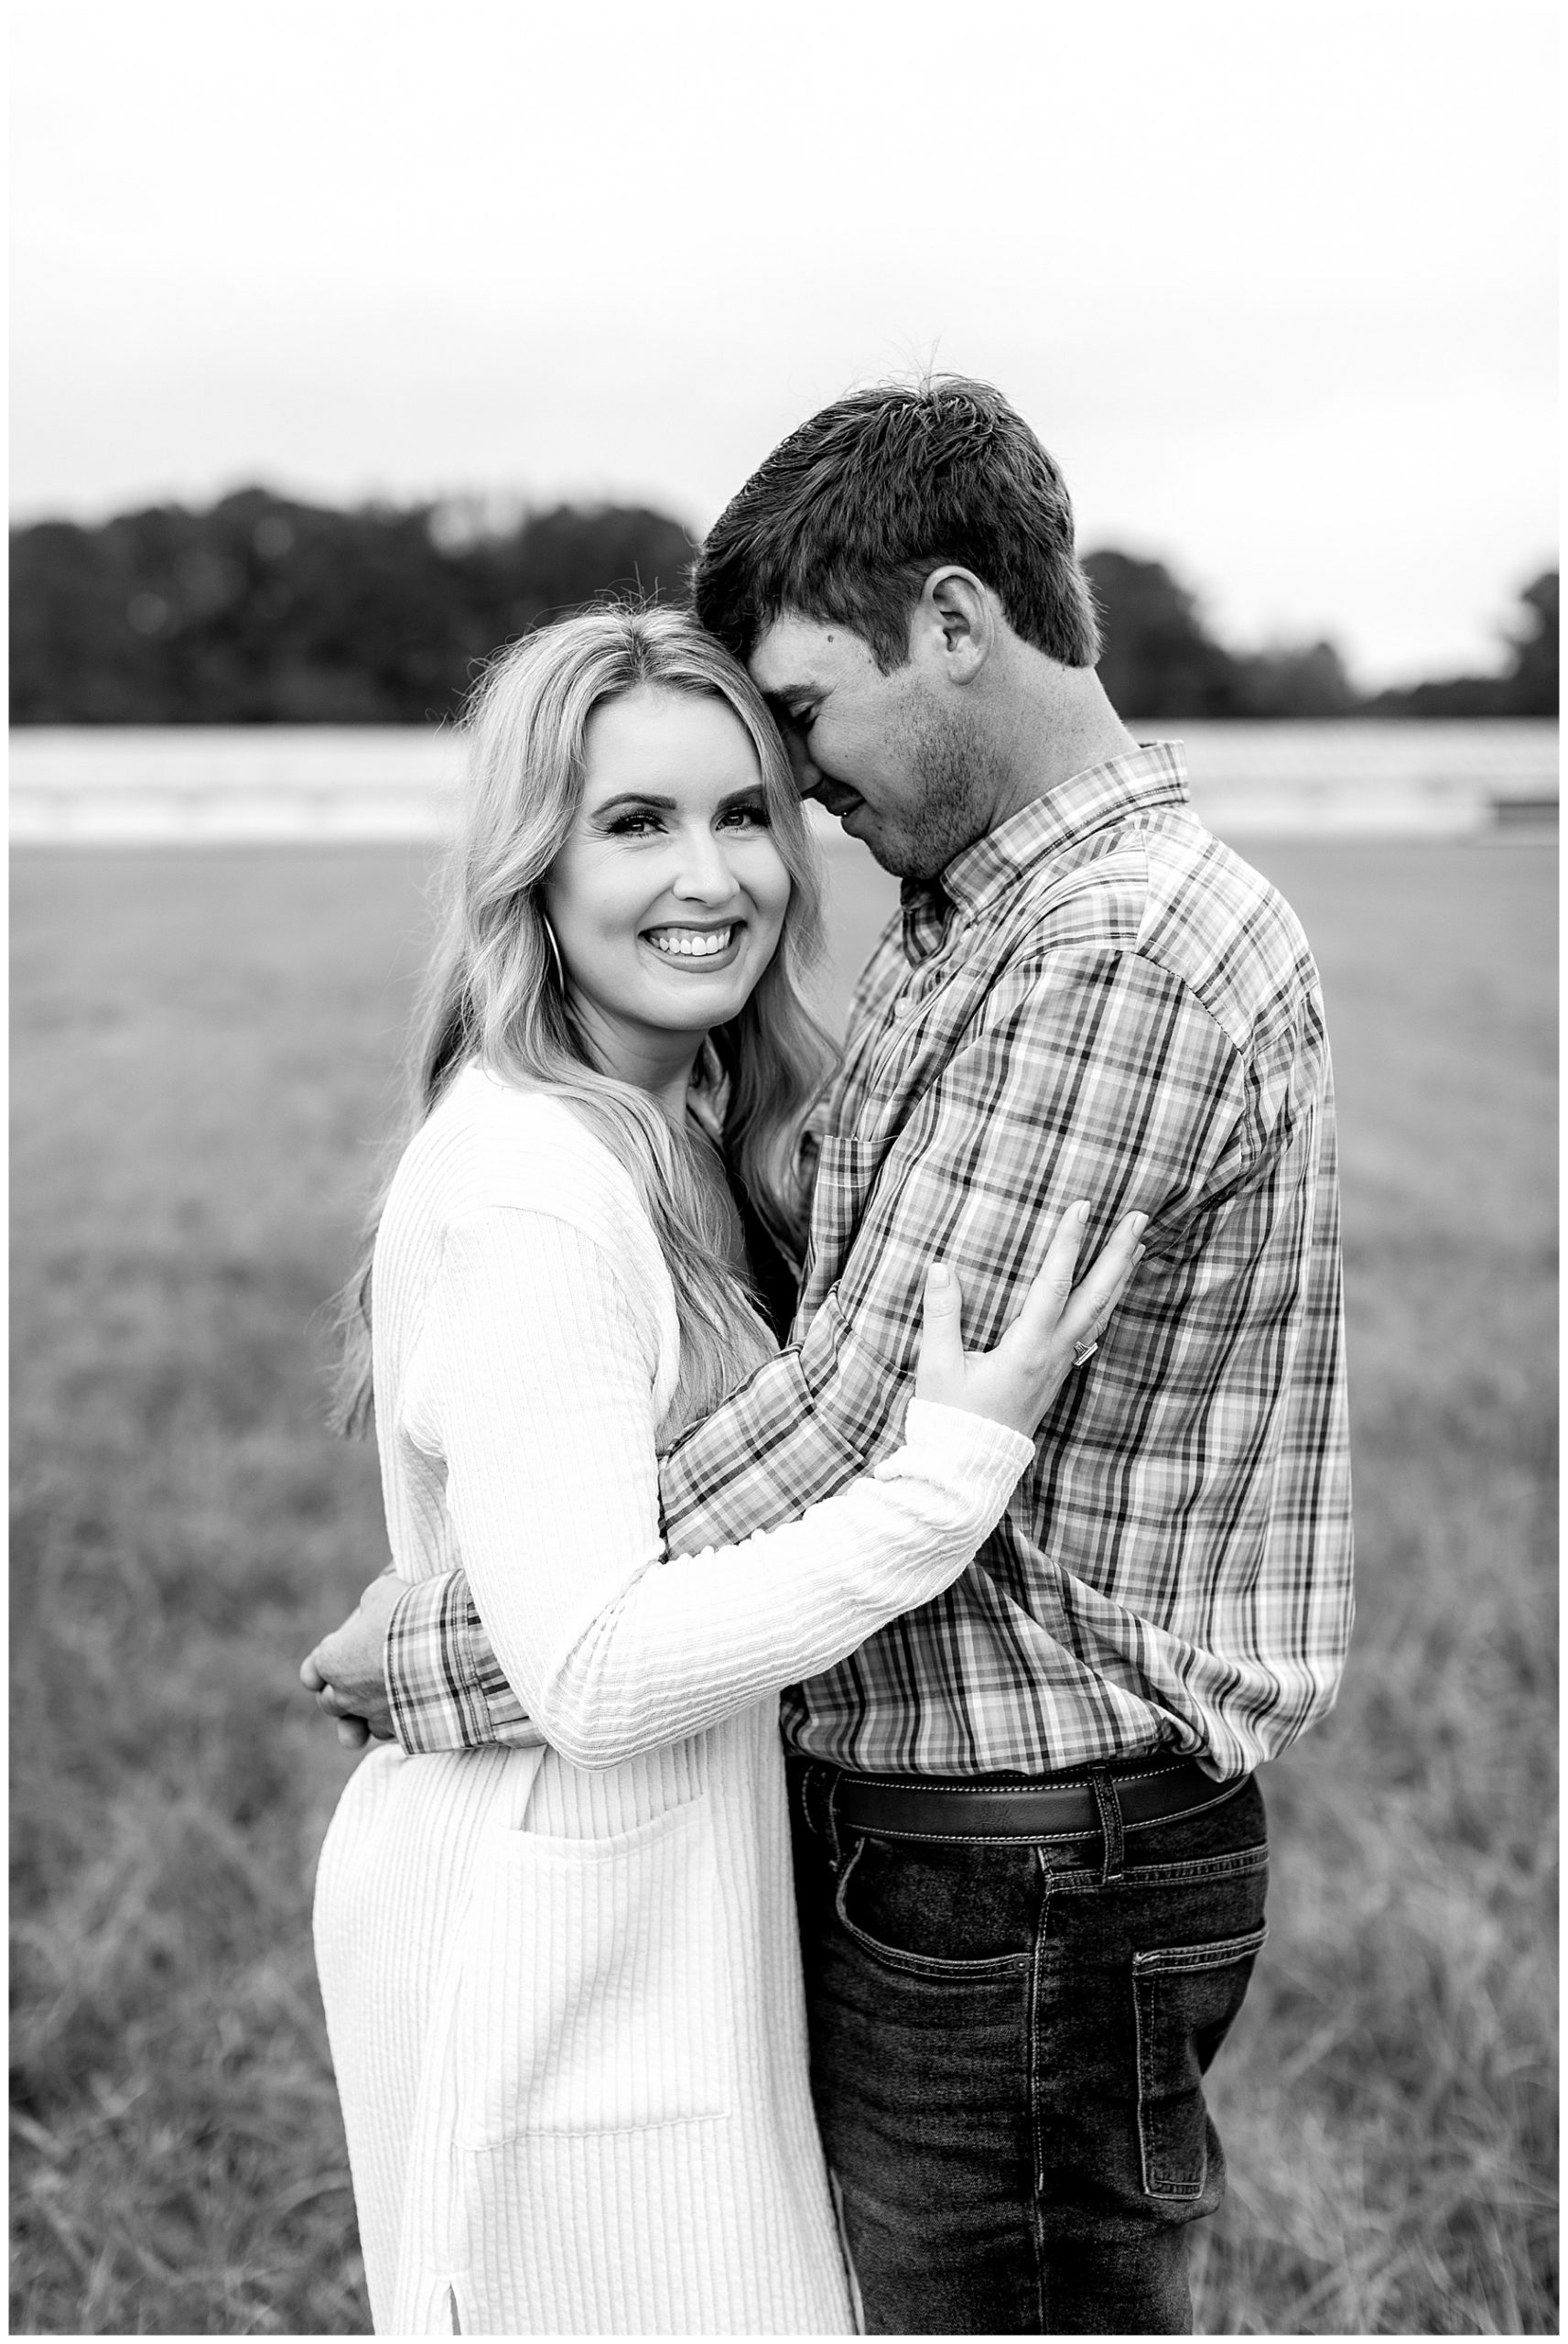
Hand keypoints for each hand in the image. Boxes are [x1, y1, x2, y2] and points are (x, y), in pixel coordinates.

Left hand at [299, 1568, 405, 1748]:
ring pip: (360, 1724)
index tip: (344, 1653)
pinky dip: (398, 1722)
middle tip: (367, 1673)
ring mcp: (372, 1717)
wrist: (448, 1648)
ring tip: (389, 1696)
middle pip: (330, 1703)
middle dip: (343, 1692)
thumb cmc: (409, 1615)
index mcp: (331, 1661)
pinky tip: (414, 1705)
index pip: (311, 1674)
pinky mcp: (401, 1731)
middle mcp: (344, 1695)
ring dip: (369, 1712)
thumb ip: (370, 1606)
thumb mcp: (382, 1593)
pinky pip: (391, 1731)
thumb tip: (375, 1609)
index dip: (325, 1665)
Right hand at [913, 1204, 1147, 1436]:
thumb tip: (941, 1268)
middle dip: (1118, 1254)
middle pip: (1096, 1297)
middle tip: (1139, 1218)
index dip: (1068, 1243)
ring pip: (1101, 1314)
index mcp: (1025, 1349)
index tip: (1081, 1206)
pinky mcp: (1057, 1375)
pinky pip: (1092, 1331)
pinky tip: (1111, 1292)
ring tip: (1138, 1245)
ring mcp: (1060, 1366)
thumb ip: (941, 1316)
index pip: (1053, 1285)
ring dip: (1121, 1276)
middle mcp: (1052, 1355)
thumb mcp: (937, 1367)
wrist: (969, 1469)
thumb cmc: (952, 1419)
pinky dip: (1107, 1304)